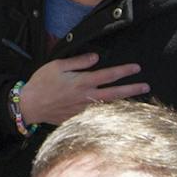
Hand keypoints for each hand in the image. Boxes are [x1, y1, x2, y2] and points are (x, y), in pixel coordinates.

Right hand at [18, 52, 149, 126]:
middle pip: (115, 93)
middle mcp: (86, 97)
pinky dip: (109, 112)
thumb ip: (78, 62)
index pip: (108, 75)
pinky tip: (116, 111)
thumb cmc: (41, 83)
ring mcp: (83, 110)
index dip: (124, 71)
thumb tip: (96, 58)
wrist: (30, 106)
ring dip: (124, 102)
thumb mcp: (57, 65)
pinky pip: (97, 115)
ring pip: (108, 106)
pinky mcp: (78, 118)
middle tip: (146, 86)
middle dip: (132, 89)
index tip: (136, 68)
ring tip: (137, 99)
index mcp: (82, 82)